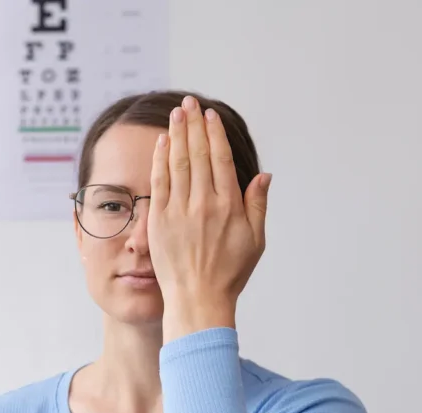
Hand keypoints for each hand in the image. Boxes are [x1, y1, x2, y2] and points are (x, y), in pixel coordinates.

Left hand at [147, 95, 271, 342]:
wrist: (198, 299)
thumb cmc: (229, 273)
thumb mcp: (255, 240)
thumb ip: (257, 204)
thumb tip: (263, 175)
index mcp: (228, 206)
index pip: (219, 160)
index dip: (214, 134)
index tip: (209, 116)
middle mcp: (203, 204)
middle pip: (197, 155)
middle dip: (193, 125)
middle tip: (189, 103)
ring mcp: (178, 211)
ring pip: (177, 163)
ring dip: (176, 135)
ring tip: (175, 113)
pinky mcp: (159, 221)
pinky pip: (159, 183)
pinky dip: (160, 160)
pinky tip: (161, 143)